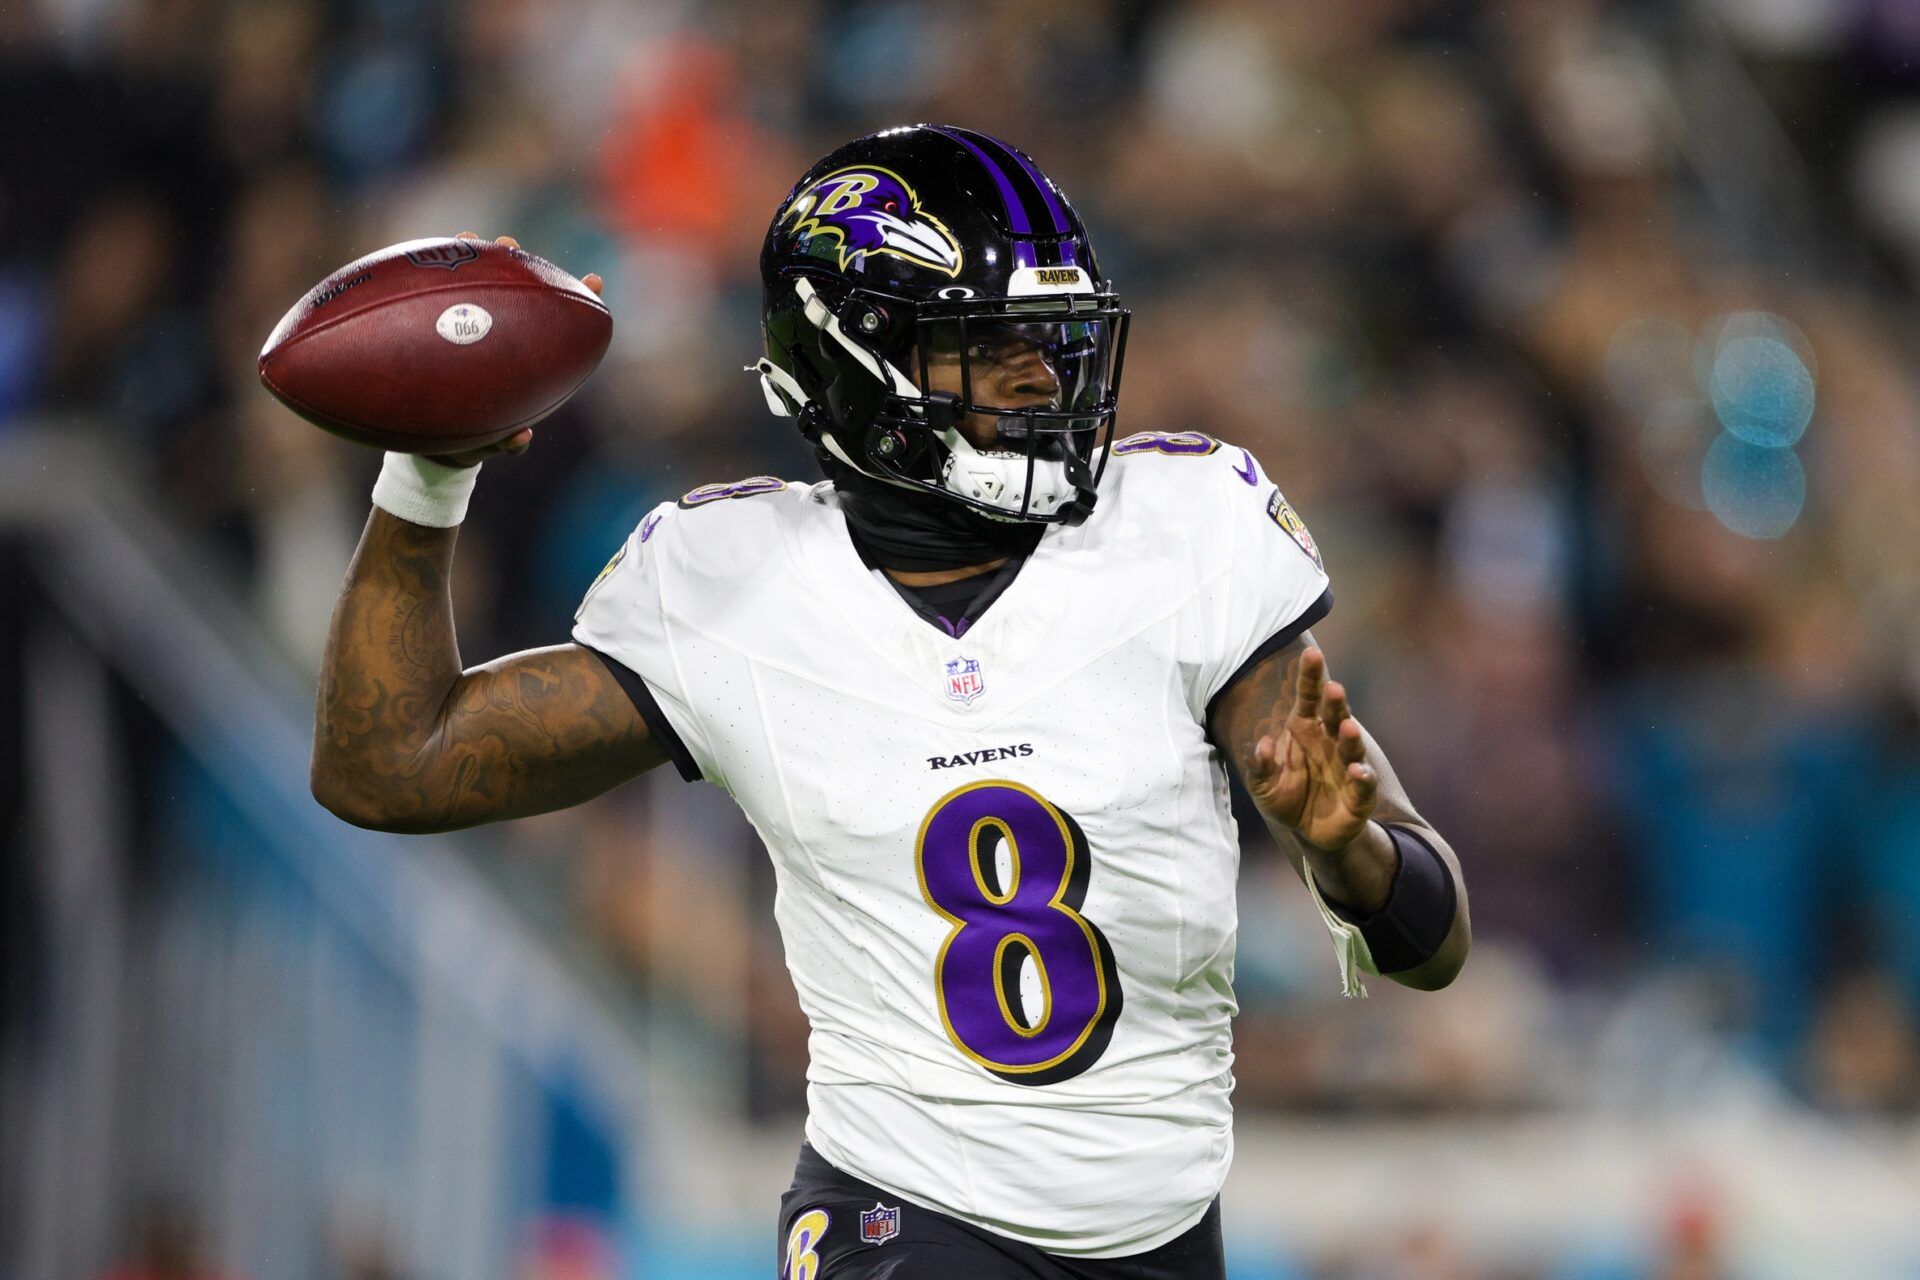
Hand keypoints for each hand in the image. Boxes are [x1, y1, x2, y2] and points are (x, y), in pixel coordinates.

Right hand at [428, 233, 605, 467]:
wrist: (435, 447)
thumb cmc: (475, 439)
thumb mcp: (491, 443)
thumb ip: (505, 443)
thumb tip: (520, 439)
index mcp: (528, 358)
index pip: (557, 323)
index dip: (579, 299)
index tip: (595, 280)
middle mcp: (503, 336)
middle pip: (517, 293)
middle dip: (517, 264)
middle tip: (509, 243)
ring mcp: (471, 330)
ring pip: (476, 288)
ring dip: (473, 259)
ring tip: (467, 237)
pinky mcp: (438, 330)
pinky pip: (434, 304)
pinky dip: (429, 283)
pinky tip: (421, 261)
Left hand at [1245, 646, 1378, 852]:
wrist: (1309, 832)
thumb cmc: (1286, 797)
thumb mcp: (1262, 785)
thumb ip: (1260, 766)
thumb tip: (1264, 743)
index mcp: (1305, 730)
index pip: (1308, 697)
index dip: (1310, 676)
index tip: (1312, 653)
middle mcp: (1330, 742)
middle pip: (1335, 716)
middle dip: (1336, 702)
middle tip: (1333, 688)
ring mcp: (1347, 765)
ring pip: (1352, 746)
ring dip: (1351, 736)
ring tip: (1347, 726)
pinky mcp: (1361, 794)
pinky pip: (1364, 783)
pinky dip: (1362, 776)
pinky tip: (1356, 771)